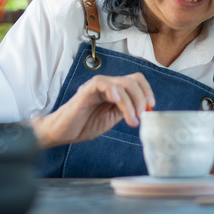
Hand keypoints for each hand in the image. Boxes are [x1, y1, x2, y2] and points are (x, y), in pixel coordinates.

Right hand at [31, 72, 154, 148]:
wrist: (62, 133)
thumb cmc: (84, 125)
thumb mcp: (111, 118)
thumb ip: (125, 111)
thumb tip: (143, 110)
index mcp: (114, 91)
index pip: (136, 81)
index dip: (147, 91)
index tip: (150, 107)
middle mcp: (107, 86)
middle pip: (132, 80)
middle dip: (141, 98)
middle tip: (141, 116)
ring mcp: (96, 87)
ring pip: (121, 83)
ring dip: (131, 102)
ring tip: (132, 120)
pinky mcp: (86, 91)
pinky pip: (102, 84)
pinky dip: (114, 91)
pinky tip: (118, 102)